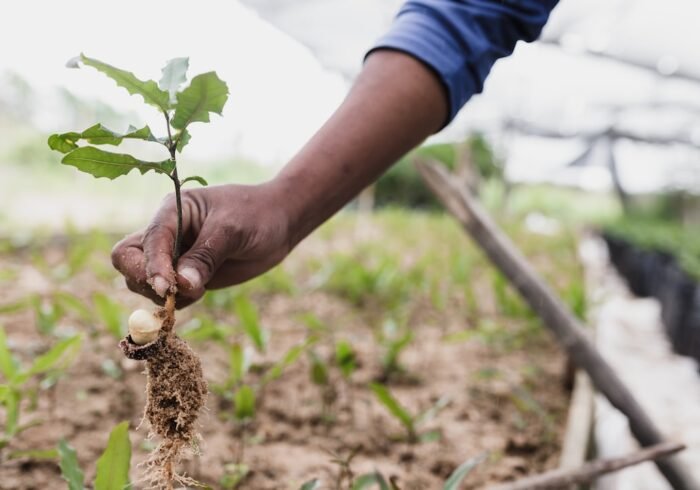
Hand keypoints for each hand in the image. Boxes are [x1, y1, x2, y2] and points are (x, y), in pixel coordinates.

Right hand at [111, 182, 291, 307]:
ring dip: (163, 295)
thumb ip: (206, 256)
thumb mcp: (232, 230)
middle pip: (128, 260)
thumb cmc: (256, 215)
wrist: (278, 222)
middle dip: (144, 280)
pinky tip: (201, 293)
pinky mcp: (185, 275)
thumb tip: (182, 285)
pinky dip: (176, 302)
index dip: (153, 266)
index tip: (168, 288)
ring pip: (142, 281)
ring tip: (200, 290)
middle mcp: (166, 233)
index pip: (148, 241)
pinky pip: (166, 295)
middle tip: (173, 293)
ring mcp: (173, 256)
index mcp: (171, 211)